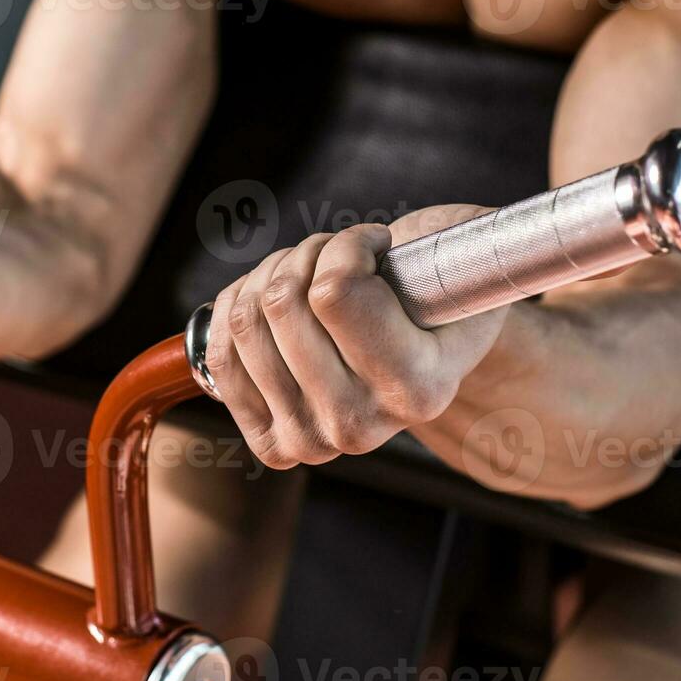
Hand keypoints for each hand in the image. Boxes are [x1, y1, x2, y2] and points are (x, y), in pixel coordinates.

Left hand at [207, 207, 508, 469]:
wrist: (423, 352)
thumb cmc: (441, 292)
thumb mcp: (460, 256)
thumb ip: (451, 252)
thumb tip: (434, 238)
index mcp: (421, 390)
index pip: (333, 293)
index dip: (349, 246)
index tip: (379, 246)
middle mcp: (362, 428)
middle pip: (282, 302)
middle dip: (311, 255)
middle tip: (343, 259)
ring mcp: (311, 442)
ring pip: (248, 317)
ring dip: (275, 275)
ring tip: (316, 280)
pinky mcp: (271, 441)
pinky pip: (219, 350)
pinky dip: (239, 306)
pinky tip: (275, 304)